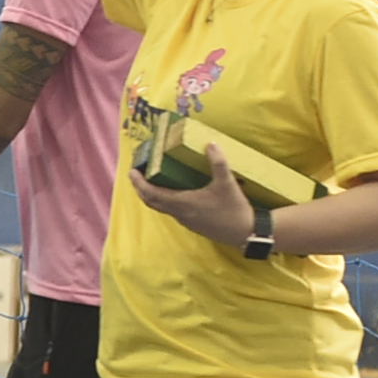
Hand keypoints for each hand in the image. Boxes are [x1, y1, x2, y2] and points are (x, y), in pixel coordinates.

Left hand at [129, 137, 257, 244]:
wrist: (245, 233)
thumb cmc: (234, 209)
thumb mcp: (227, 183)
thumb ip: (218, 163)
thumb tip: (211, 144)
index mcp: (183, 203)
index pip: (152, 194)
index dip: (139, 183)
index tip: (132, 172)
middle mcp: (180, 213)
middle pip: (151, 202)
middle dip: (141, 188)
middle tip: (137, 174)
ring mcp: (186, 220)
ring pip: (161, 207)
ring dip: (152, 195)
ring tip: (152, 179)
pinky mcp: (193, 223)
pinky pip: (172, 210)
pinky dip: (165, 200)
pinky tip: (173, 191)